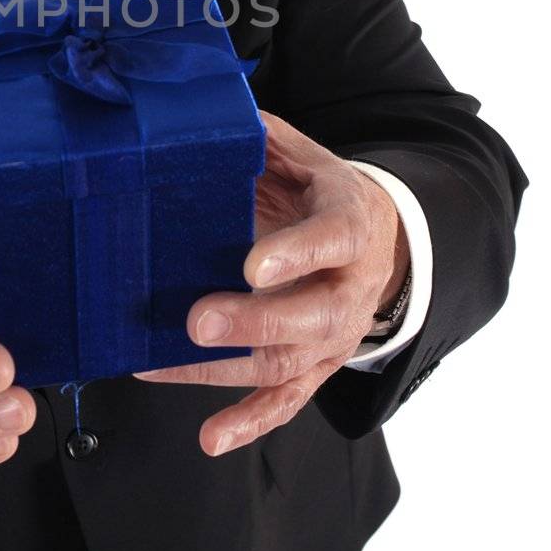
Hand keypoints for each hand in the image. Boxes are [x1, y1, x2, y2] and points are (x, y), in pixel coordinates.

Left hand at [132, 111, 409, 456]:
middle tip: (197, 319)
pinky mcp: (314, 368)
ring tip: (166, 364)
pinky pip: (285, 401)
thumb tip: (222, 113)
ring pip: (286, 362)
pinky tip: (212, 437)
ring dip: (225, 370)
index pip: (329, 241)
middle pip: (308, 316)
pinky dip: (249, 422)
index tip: (251, 264)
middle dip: (252, 322)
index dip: (295, 254)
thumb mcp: (310, 159)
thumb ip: (270, 140)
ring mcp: (331, 339)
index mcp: (349, 227)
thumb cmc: (327, 199)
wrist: (384, 246)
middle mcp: (346, 291)